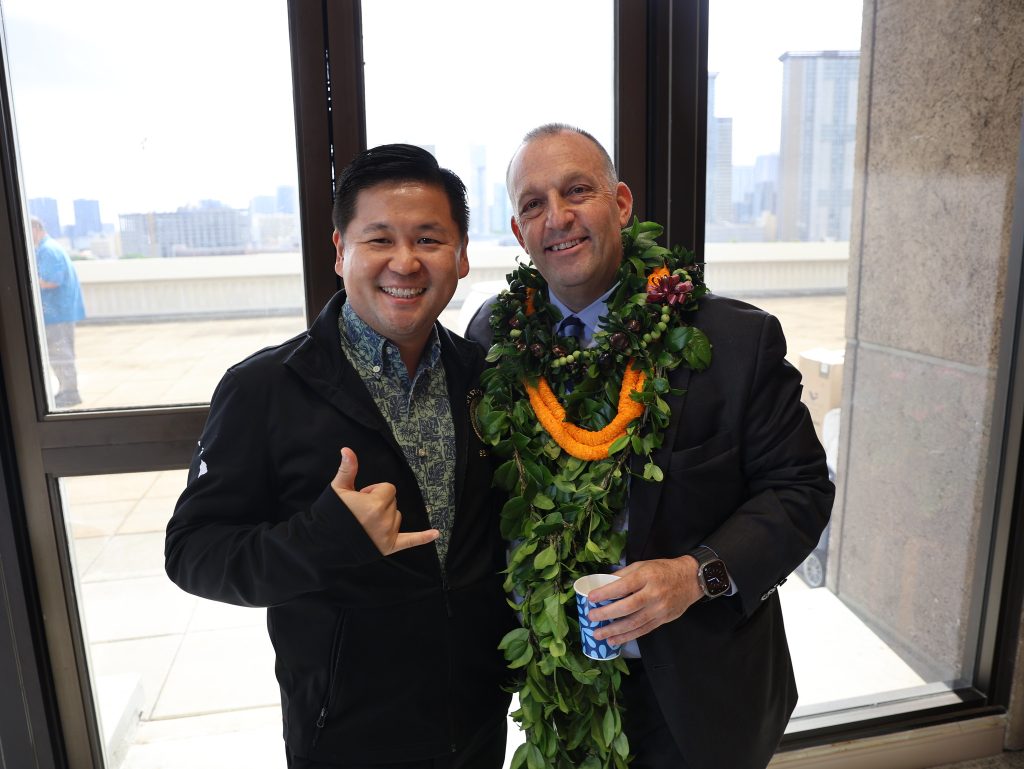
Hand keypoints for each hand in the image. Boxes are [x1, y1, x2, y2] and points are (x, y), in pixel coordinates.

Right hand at [330, 447, 438, 554]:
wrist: (324, 541)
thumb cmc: (331, 513)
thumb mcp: (339, 489)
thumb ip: (348, 468)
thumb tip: (347, 449)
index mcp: (375, 504)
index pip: (388, 489)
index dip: (374, 491)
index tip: (360, 498)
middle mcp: (385, 520)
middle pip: (393, 502)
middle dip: (379, 503)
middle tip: (360, 512)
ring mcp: (388, 535)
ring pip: (397, 517)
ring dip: (386, 516)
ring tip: (366, 523)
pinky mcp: (388, 547)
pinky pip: (410, 541)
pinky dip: (423, 538)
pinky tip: (436, 533)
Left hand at [587, 556, 702, 645]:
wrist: (690, 579)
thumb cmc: (663, 570)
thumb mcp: (643, 565)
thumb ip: (623, 575)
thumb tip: (603, 584)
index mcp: (646, 577)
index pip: (623, 586)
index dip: (606, 593)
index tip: (591, 598)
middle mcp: (653, 594)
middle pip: (627, 607)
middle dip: (607, 614)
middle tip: (591, 618)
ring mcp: (659, 609)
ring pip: (634, 623)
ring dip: (614, 631)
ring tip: (598, 635)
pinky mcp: (662, 620)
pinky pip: (643, 630)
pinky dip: (627, 637)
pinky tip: (614, 640)